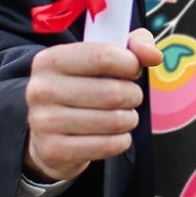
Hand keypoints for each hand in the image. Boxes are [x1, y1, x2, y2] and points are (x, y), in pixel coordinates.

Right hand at [23, 27, 162, 182]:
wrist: (48, 133)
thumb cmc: (82, 88)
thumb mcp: (101, 58)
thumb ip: (133, 46)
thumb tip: (153, 55)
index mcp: (50, 60)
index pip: (104, 56)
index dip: (130, 64)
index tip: (133, 70)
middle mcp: (41, 89)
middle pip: (113, 92)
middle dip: (133, 95)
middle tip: (130, 97)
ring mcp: (44, 122)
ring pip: (114, 121)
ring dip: (129, 119)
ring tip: (123, 116)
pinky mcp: (54, 150)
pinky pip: (108, 145)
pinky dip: (121, 141)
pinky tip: (115, 135)